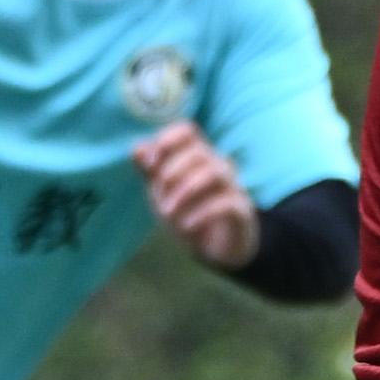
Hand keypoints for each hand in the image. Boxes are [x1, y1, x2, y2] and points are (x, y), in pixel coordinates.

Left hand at [134, 120, 262, 272]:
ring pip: (215, 172)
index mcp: (197, 156)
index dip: (166, 140)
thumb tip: (137, 149)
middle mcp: (217, 165)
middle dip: (173, 172)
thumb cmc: (188, 212)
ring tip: (169, 213)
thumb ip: (150, 170)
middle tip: (159, 199)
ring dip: (186, 191)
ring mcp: (233, 186)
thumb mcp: (162, 192)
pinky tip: (186, 226)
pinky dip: (202, 213)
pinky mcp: (242, 210)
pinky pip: (227, 202)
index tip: (149, 164)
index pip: (187, 130)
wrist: (215, 249)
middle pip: (199, 151)